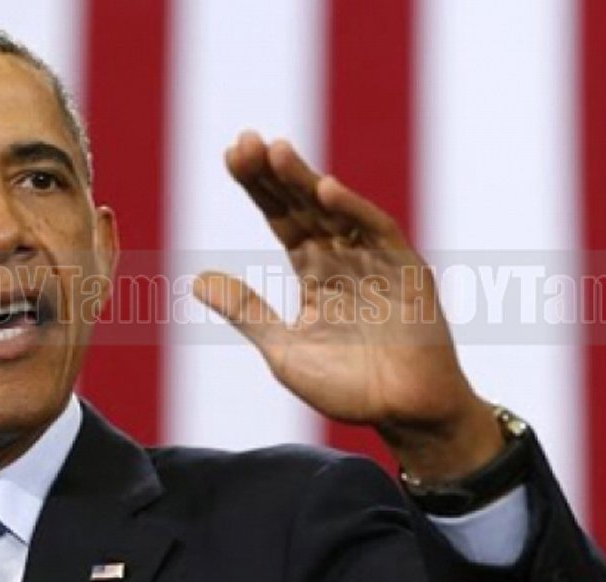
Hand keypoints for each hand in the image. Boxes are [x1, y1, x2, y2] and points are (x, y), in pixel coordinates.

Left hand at [193, 131, 503, 480]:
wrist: (404, 415)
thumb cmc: (348, 387)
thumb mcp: (283, 349)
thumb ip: (247, 311)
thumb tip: (197, 279)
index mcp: (315, 271)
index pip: (281, 219)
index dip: (258, 188)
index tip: (231, 155)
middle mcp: (344, 258)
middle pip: (304, 206)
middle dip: (275, 174)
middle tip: (244, 141)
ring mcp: (377, 261)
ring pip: (337, 211)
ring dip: (307, 182)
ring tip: (275, 151)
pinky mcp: (408, 272)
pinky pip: (380, 234)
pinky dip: (355, 212)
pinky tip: (326, 190)